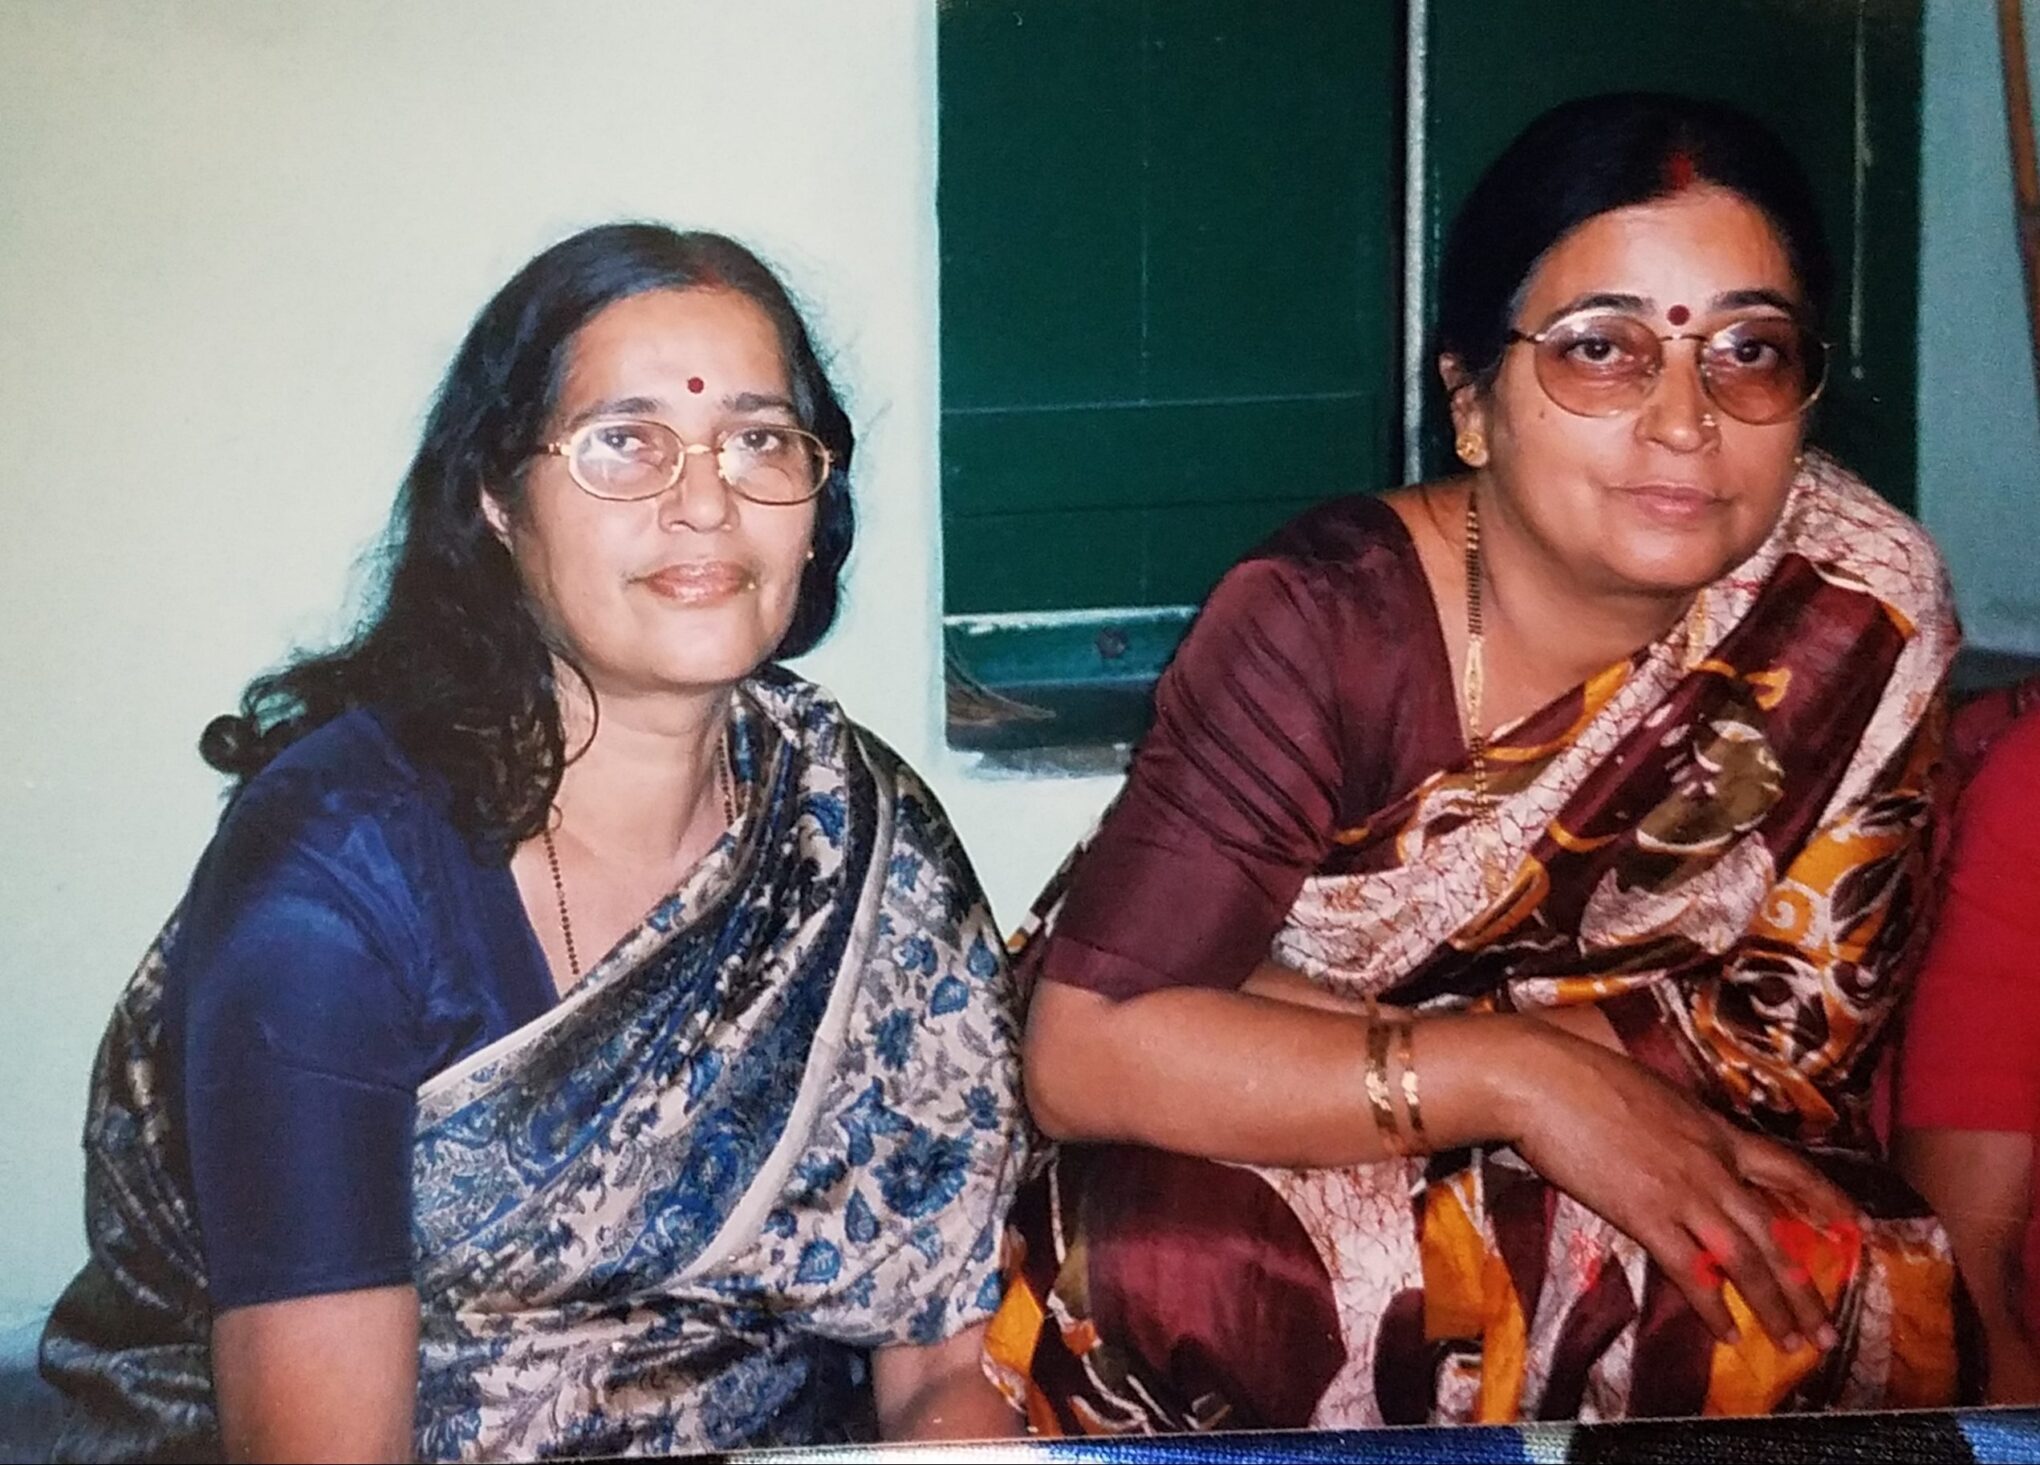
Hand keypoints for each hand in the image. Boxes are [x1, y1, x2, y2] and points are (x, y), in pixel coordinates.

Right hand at [1496, 1021, 1858, 1353]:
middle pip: (1774, 1232)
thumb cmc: (1585, 1075)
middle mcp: (1712, 1165)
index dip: (1826, 1199)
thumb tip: (1683, 1138)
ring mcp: (1683, 1192)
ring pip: (1746, 1259)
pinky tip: (1728, 1334)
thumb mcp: (1654, 1092)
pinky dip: (1714, 1307)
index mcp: (1714, 1130)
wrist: (1543, 1078)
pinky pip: (1692, 1271)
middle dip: (1806, 1287)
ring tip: (1794, 1344)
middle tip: (1827, 1329)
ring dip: (1774, 1307)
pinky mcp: (1645, 1214)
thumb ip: (1680, 1122)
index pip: (1788, 1168)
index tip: (1856, 1225)